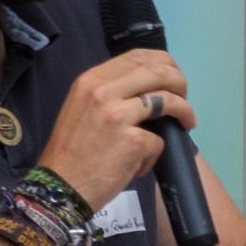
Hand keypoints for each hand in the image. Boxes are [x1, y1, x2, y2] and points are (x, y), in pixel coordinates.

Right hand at [36, 49, 197, 210]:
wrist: (59, 189)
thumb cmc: (71, 152)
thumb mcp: (81, 109)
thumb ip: (108, 93)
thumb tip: (145, 89)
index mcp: (90, 80)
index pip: (137, 56)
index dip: (162, 63)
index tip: (172, 76)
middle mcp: (103, 91)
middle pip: (158, 72)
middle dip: (180, 82)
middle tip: (184, 97)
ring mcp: (118, 115)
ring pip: (167, 100)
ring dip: (184, 111)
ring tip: (186, 123)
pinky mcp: (133, 141)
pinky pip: (159, 140)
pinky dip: (154, 154)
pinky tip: (140, 165)